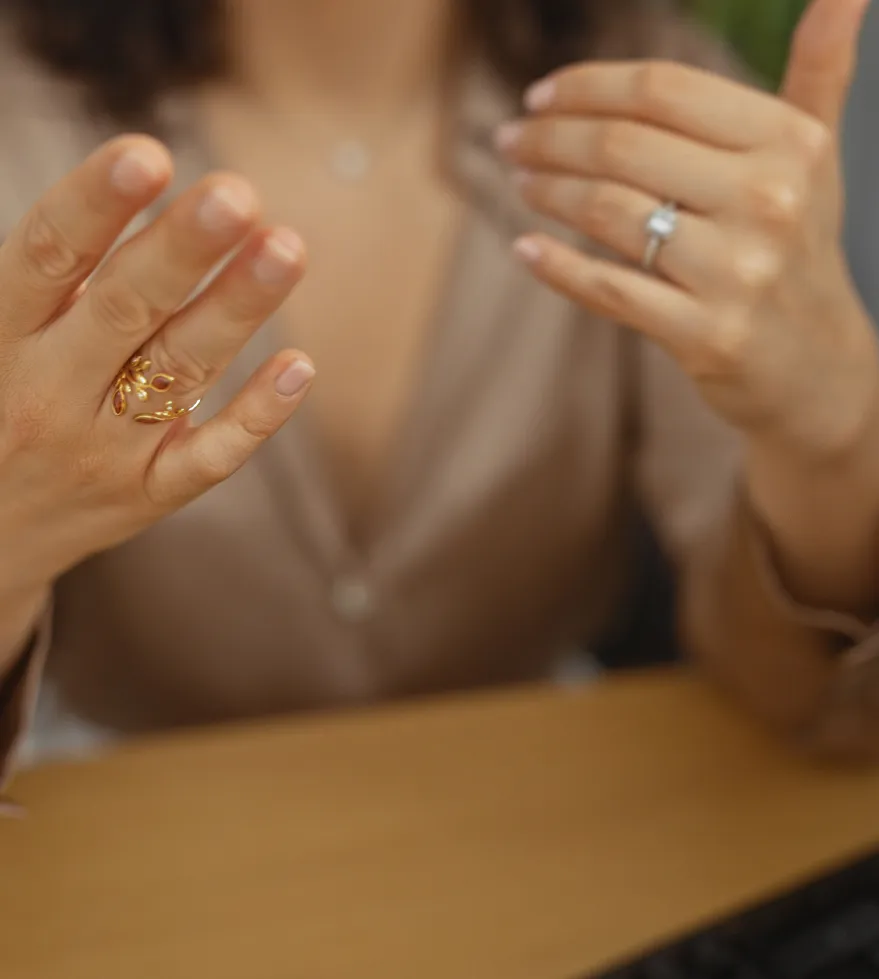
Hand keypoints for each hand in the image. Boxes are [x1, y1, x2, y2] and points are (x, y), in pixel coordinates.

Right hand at [0, 137, 313, 600]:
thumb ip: (38, 278)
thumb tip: (105, 194)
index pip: (47, 257)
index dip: (94, 204)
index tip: (148, 154)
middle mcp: (48, 394)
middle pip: (124, 310)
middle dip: (181, 250)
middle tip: (237, 194)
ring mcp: (103, 452)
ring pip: (178, 372)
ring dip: (236, 309)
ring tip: (287, 247)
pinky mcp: (146, 495)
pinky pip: (208, 458)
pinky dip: (256, 415)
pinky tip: (300, 366)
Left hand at [497, 0, 877, 461]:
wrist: (818, 366)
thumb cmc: (800, 247)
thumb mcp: (816, 160)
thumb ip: (820, 71)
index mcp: (790, 142)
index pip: (661, 90)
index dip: (587, 87)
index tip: (540, 97)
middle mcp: (769, 200)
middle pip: (622, 146)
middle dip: (550, 138)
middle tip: (511, 140)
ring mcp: (737, 273)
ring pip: (608, 212)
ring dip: (547, 192)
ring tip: (520, 182)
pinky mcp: (706, 335)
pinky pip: (610, 289)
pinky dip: (557, 267)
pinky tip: (524, 248)